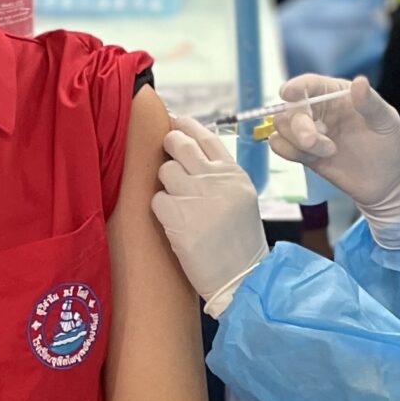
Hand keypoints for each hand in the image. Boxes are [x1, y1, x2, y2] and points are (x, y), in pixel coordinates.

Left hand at [152, 115, 268, 313]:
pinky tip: (175, 223)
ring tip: (179, 203)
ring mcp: (197, 197)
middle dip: (169, 145)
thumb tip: (189, 150)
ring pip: (165, 171)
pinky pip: (157, 200)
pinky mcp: (178, 219)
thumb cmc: (240, 240)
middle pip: (180, 144)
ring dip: (166, 184)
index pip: (205, 137)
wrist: (242, 277)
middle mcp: (216, 180)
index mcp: (234, 174)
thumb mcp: (240, 198)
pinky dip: (161, 210)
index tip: (175, 123)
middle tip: (167, 153)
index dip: (186, 126)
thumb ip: (219, 174)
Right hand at [268, 75, 399, 247]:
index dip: (296, 87)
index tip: (288, 94)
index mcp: (338, 95)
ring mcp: (312, 133)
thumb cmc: (393, 147)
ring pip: (283, 127)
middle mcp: (321, 111)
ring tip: (327, 152)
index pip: (310, 85)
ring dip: (296, 140)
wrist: (390, 185)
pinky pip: (282, 146)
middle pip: (291, 108)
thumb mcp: (387, 121)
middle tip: (313, 141)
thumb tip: (359, 82)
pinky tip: (307, 156)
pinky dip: (285, 150)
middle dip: (297, 124)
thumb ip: (370, 103)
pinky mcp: (306, 154)